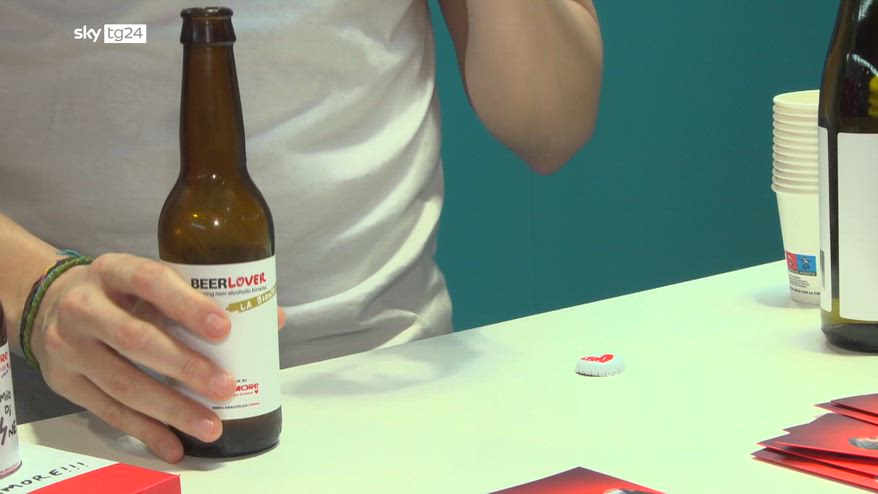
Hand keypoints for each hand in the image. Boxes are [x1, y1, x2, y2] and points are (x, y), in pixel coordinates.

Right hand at [29, 253, 282, 462]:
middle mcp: (84, 306)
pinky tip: (175, 445)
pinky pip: (108, 412)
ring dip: (171, 409)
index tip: (224, 328)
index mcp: (113, 270)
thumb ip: (203, 294)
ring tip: (211, 424)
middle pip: (136, 340)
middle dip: (185, 367)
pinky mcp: (64, 382)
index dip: (188, 305)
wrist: (46, 303)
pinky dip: (145, 431)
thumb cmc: (118, 292)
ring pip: (123, 384)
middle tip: (226, 387)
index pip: (150, 281)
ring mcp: (69, 347)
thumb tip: (272, 317)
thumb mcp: (148, 279)